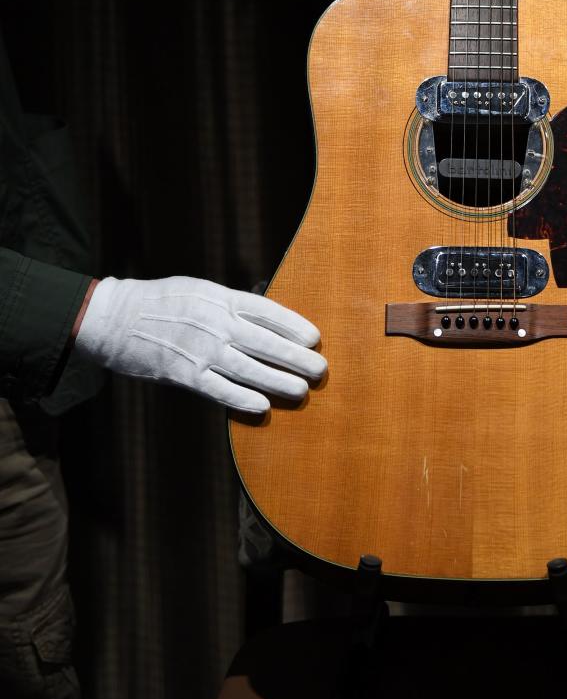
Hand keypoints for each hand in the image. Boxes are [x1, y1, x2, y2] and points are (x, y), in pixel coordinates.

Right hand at [74, 276, 326, 412]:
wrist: (114, 318)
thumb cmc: (160, 302)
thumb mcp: (199, 291)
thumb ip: (229, 305)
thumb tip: (262, 317)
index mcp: (221, 299)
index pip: (267, 311)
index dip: (294, 326)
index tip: (315, 337)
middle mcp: (215, 323)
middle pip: (266, 342)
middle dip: (297, 358)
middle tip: (320, 369)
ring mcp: (201, 350)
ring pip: (250, 369)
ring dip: (279, 382)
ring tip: (301, 391)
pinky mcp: (183, 374)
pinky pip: (219, 390)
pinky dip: (242, 399)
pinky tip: (263, 407)